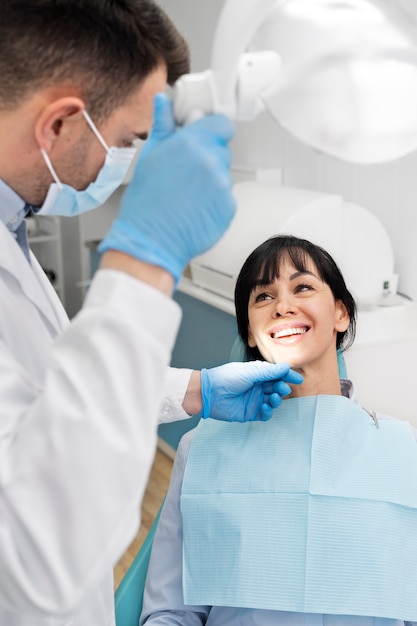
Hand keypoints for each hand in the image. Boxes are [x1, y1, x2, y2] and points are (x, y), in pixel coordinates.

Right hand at [99, 93, 235, 284]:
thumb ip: (164, 126)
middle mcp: (211, 162)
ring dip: (211, 182)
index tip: (205, 139)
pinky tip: (194, 209)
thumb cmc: (145, 203)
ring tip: (187, 196)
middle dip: (208, 159)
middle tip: (186, 175)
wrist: (150, 240)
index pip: (222, 125)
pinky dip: (214, 203)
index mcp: (192, 143)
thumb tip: (164, 102)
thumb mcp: (150, 156)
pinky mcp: (228, 208)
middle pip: (222, 151)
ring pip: (224, 176)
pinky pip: (226, 199)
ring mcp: (222, 186)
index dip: (213, 131)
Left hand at [201, 361, 303, 421]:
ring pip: (272, 401)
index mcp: (257, 374)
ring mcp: (254, 400)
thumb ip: (269, 372)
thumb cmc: (226, 378)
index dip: (287, 376)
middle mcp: (257, 386)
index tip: (298, 379)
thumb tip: (286, 366)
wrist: (209, 393)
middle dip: (282, 388)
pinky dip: (268, 412)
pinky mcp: (250, 412)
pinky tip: (265, 408)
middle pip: (276, 387)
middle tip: (283, 388)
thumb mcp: (250, 372)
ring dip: (276, 399)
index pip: (277, 374)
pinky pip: (264, 414)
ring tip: (272, 397)